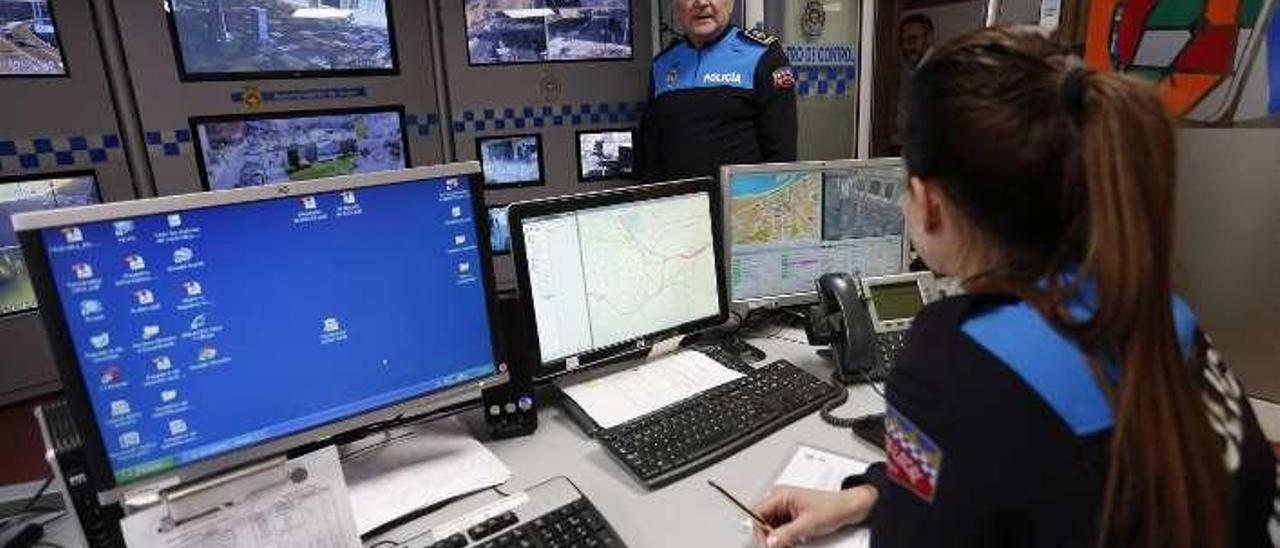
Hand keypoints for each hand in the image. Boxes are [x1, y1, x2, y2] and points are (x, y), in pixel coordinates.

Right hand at [751, 485, 877, 547]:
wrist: (850, 508)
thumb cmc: (833, 507)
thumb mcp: (807, 524)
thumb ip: (786, 534)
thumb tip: (770, 542)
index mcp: (781, 495)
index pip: (758, 514)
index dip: (760, 531)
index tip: (768, 545)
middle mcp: (781, 499)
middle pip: (763, 521)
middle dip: (770, 537)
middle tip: (778, 547)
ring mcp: (786, 507)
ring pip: (772, 527)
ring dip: (778, 539)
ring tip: (789, 545)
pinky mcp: (792, 515)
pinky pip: (781, 528)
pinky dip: (784, 538)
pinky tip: (793, 542)